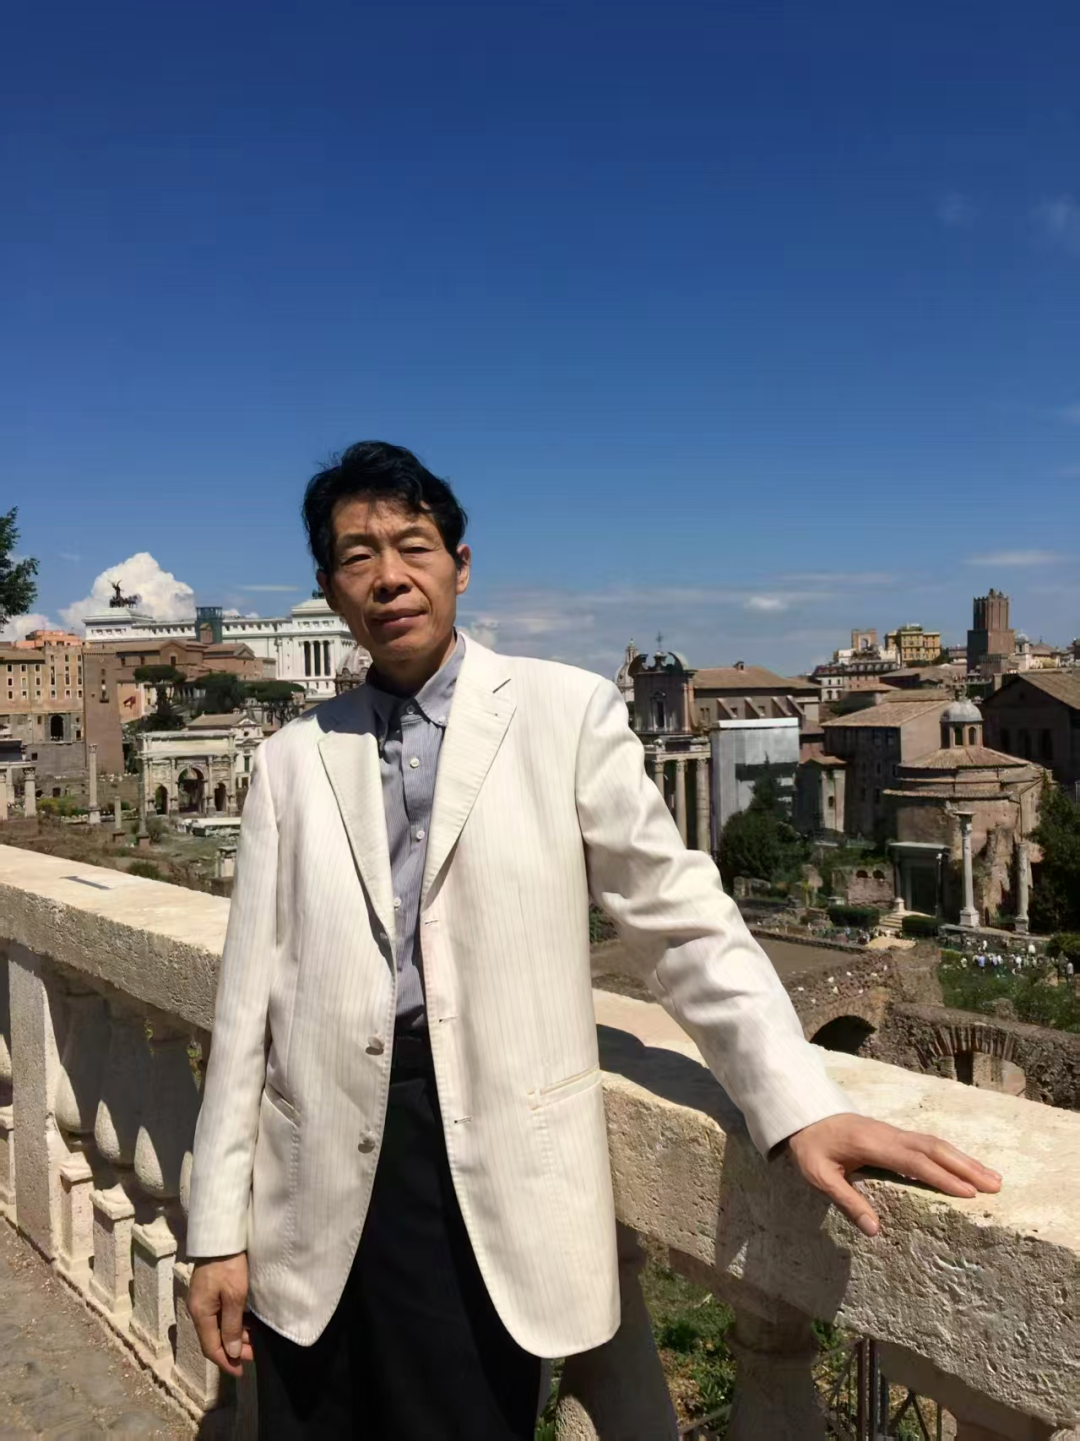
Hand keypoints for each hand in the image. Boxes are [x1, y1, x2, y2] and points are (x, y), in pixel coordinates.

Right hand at [187, 1253, 252, 1376]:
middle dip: (233, 1349)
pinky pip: (219, 1315)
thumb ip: (232, 1326)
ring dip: (234, 1336)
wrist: (221, 1236)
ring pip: (217, 1327)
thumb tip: (230, 1352)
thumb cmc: (229, 1266)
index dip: (226, 1362)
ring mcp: (202, 1300)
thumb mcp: (234, 1296)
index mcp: (200, 1313)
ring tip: (254, 1340)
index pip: (210, 1347)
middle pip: (214, 1338)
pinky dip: (232, 1323)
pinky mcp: (209, 1291)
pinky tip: (246, 1324)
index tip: (242, 1370)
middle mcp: (198, 1310)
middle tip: (254, 1353)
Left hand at [786, 1113, 1001, 1237]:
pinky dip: (950, 1154)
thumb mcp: (819, 1176)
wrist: (803, 1114)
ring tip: (992, 1177)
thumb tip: (875, 1231)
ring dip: (963, 1159)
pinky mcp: (893, 1134)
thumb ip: (846, 1201)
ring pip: (934, 1143)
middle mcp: (888, 1134)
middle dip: (966, 1166)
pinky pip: (927, 1143)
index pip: (914, 1161)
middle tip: (996, 1185)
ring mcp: (892, 1132)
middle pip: (934, 1148)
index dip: (942, 1177)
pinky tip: (964, 1166)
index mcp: (872, 1145)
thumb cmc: (811, 1148)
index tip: (969, 1194)